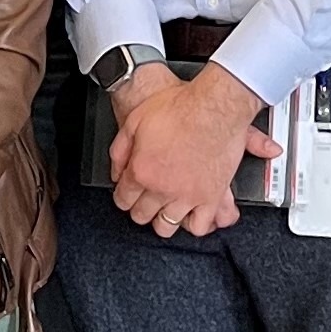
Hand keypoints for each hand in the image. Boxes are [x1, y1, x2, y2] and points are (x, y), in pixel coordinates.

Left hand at [110, 64, 278, 238]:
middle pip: (142, 215)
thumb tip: (115, 170)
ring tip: (164, 211)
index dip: (122, 198)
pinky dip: (193, 224)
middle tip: (143, 203)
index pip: (123, 199)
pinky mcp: (212, 196)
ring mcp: (187, 195)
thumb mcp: (136, 121)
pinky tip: (191, 216)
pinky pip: (199, 225)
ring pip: (167, 225)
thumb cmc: (179, 108)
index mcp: (141, 171)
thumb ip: (120, 149)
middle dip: (139, 210)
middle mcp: (162, 188)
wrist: (215, 106)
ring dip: (162, 220)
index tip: (126, 196)